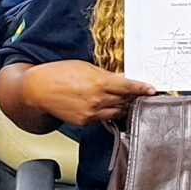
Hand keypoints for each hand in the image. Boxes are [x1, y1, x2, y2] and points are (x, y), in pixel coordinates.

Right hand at [17, 60, 151, 126]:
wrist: (38, 90)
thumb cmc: (59, 74)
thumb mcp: (85, 67)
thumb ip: (105, 75)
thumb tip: (121, 78)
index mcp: (99, 83)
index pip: (127, 87)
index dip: (141, 89)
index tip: (153, 90)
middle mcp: (97, 100)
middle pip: (125, 101)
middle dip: (134, 98)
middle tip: (143, 96)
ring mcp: (91, 113)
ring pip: (116, 112)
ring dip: (123, 107)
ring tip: (127, 101)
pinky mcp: (85, 122)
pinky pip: (103, 118)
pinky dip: (108, 112)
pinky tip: (107, 106)